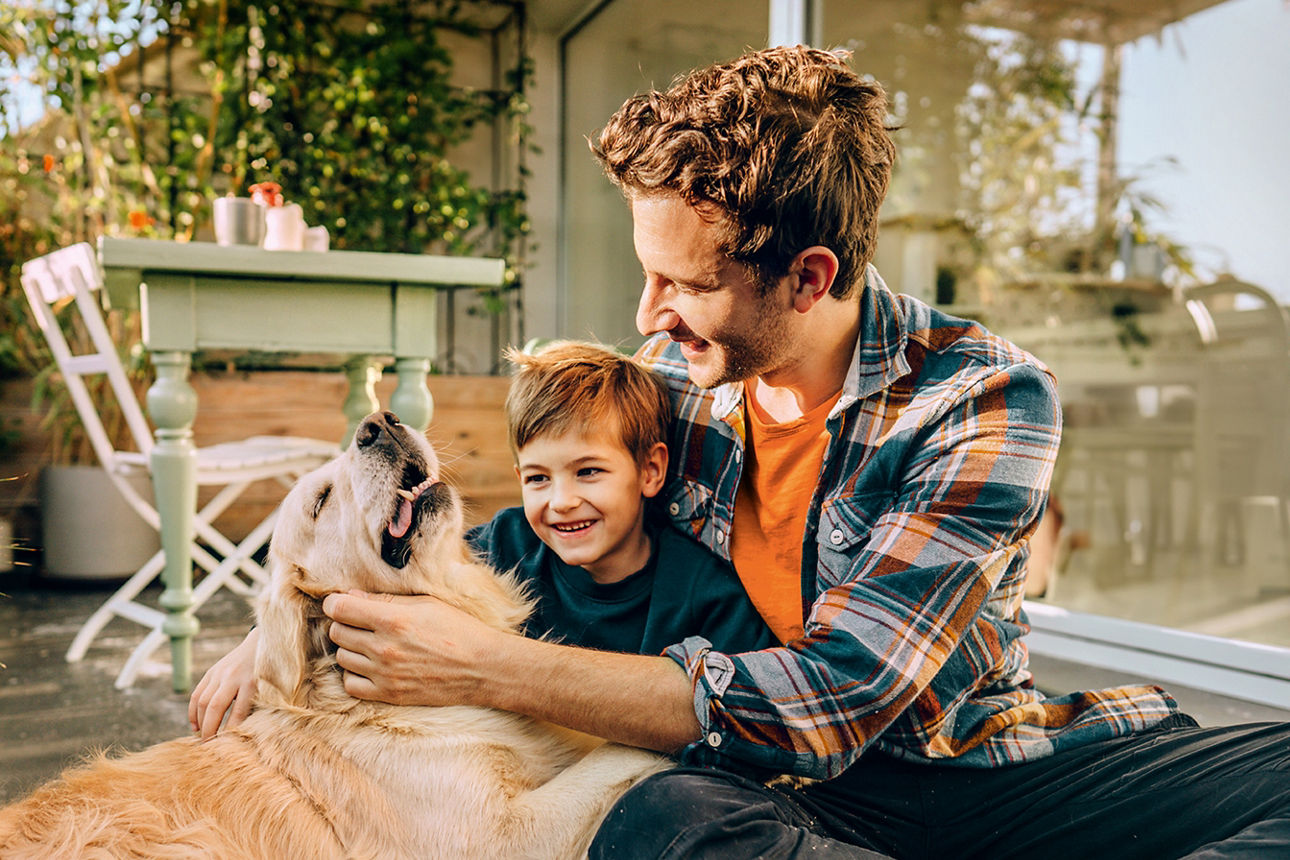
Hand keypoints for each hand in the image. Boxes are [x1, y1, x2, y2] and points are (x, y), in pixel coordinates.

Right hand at [188, 627, 258, 738]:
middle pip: (215, 707)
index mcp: (251, 682)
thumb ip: (260, 706)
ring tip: (202, 738)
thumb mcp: (269, 687)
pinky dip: (193, 712)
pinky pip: (196, 694)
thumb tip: (250, 733)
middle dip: (210, 729)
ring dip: (200, 722)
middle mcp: (232, 676)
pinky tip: (195, 726)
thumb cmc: (269, 673)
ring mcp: (219, 673)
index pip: (238, 711)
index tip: (228, 746)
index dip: (231, 730)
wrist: (261, 644)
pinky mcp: (211, 672)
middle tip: (208, 746)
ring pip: (202, 701)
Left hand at [322, 590, 505, 706]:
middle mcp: (383, 648)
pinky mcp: (389, 694)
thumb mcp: (426, 604)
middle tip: (361, 621)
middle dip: (344, 623)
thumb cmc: (458, 629)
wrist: (481, 668)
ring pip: (342, 657)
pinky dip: (354, 674)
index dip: (335, 602)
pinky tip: (370, 666)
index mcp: (393, 620)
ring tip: (370, 643)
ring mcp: (384, 674)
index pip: (339, 609)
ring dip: (350, 648)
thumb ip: (386, 600)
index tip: (341, 602)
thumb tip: (350, 596)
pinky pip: (350, 685)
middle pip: (336, 632)